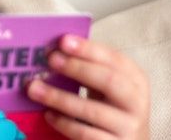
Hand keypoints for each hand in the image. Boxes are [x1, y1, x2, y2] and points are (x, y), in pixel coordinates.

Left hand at [27, 35, 149, 139]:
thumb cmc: (110, 108)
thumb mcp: (106, 85)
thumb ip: (88, 67)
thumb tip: (54, 50)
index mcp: (135, 79)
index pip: (114, 59)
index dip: (88, 49)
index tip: (63, 40)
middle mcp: (136, 102)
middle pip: (109, 81)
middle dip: (77, 68)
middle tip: (51, 59)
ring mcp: (128, 127)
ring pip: (92, 111)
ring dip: (59, 98)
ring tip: (34, 88)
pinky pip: (86, 134)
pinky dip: (64, 123)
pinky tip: (48, 114)